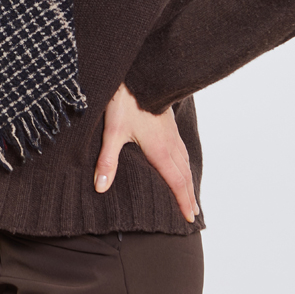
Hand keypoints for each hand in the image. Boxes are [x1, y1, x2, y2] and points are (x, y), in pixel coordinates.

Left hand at [94, 83, 198, 222]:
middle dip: (189, 196)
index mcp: (160, 151)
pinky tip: (181, 162)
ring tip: (191, 194)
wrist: (140, 74)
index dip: (183, 202)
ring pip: (185, 162)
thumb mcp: (113, 132)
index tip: (190, 219)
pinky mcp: (169, 124)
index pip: (176, 183)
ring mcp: (172, 133)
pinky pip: (182, 150)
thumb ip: (107, 161)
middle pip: (184, 176)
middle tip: (194, 214)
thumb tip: (100, 187)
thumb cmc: (126, 102)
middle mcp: (170, 144)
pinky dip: (185, 164)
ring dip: (189, 181)